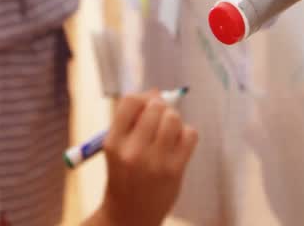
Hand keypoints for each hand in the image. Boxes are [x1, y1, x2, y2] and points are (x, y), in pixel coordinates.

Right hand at [92, 91, 197, 225]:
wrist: (129, 216)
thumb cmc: (124, 177)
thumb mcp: (118, 149)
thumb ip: (132, 121)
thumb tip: (156, 91)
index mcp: (113, 143)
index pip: (130, 102)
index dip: (142, 98)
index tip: (146, 105)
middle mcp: (132, 151)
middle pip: (155, 107)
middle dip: (160, 108)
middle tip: (160, 118)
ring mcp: (155, 162)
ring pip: (173, 119)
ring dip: (174, 120)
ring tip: (169, 132)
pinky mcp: (174, 170)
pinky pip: (190, 135)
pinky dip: (187, 134)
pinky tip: (178, 145)